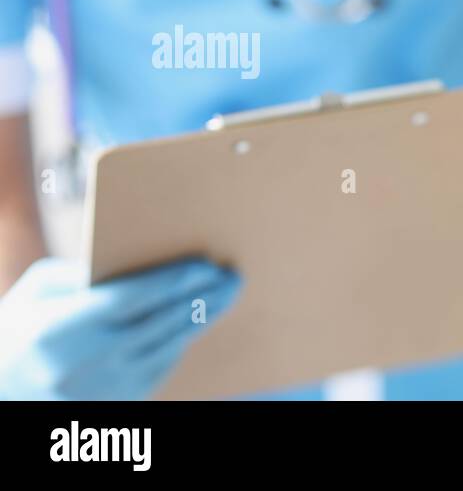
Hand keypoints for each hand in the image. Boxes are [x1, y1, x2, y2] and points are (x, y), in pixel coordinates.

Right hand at [0, 257, 241, 399]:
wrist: (2, 390)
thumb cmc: (18, 329)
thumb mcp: (37, 292)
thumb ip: (83, 274)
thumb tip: (139, 264)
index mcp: (63, 327)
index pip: (136, 297)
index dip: (177, 280)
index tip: (208, 265)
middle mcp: (87, 361)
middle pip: (163, 323)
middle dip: (202, 299)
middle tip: (233, 279)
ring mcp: (104, 387)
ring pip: (169, 348)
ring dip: (200, 322)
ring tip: (223, 299)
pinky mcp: (117, 404)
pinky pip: (160, 370)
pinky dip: (180, 345)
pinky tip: (193, 326)